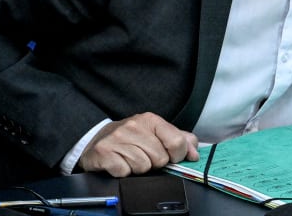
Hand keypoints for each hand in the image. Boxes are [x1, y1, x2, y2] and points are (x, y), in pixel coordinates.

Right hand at [78, 112, 198, 176]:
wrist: (97, 140)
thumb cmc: (132, 138)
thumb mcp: (157, 133)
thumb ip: (180, 140)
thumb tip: (194, 154)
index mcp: (151, 120)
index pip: (177, 142)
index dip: (177, 155)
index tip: (170, 156)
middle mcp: (134, 126)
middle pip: (160, 158)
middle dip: (155, 163)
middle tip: (144, 156)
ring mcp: (117, 138)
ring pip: (143, 167)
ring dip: (138, 168)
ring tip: (131, 159)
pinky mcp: (104, 152)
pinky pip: (124, 172)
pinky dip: (123, 172)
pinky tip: (120, 163)